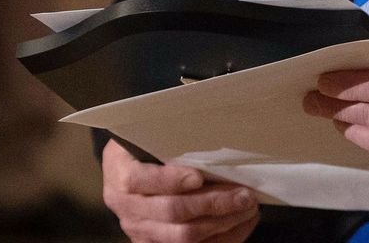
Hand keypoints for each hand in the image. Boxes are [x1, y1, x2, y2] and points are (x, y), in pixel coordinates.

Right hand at [101, 141, 259, 242]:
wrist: (125, 171)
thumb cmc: (144, 148)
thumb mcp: (146, 135)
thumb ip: (168, 140)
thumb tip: (210, 135)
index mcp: (121, 174)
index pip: (141, 180)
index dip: (171, 180)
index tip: (199, 176)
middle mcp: (127, 207)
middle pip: (171, 212)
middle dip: (212, 204)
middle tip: (244, 194)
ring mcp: (141, 231)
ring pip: (183, 237)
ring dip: (222, 224)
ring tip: (248, 208)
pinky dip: (222, 238)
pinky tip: (241, 224)